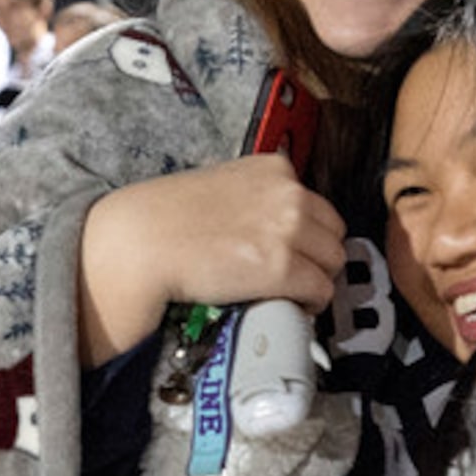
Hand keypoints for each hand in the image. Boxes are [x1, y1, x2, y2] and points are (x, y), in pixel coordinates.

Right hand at [77, 156, 345, 364]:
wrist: (143, 242)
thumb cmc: (165, 218)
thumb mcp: (219, 185)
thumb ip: (251, 197)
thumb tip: (265, 225)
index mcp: (274, 169)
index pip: (316, 204)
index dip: (308, 233)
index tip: (295, 250)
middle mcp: (288, 195)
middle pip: (333, 233)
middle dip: (318, 256)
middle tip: (297, 276)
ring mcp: (288, 231)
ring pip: (332, 263)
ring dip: (317, 281)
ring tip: (293, 294)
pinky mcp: (282, 268)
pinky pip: (321, 290)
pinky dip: (311, 303)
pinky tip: (292, 307)